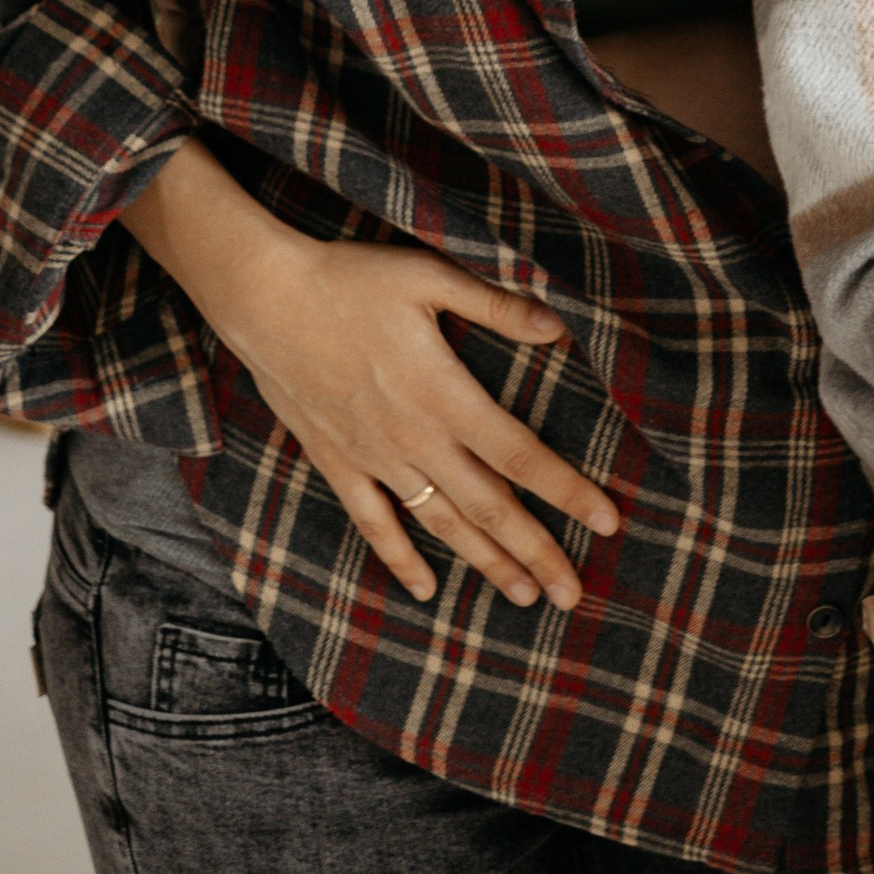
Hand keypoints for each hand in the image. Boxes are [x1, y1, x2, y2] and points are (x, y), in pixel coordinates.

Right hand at [121, 139, 619, 611]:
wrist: (265, 298)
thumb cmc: (351, 280)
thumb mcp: (430, 278)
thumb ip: (497, 307)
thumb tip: (560, 328)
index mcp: (445, 394)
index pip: (521, 454)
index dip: (567, 491)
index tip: (608, 522)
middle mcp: (415, 439)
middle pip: (489, 507)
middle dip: (537, 551)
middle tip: (574, 594)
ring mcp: (375, 458)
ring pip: (441, 524)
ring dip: (485, 563)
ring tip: (525, 595)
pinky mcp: (338, 463)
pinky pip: (374, 523)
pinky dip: (400, 558)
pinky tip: (424, 588)